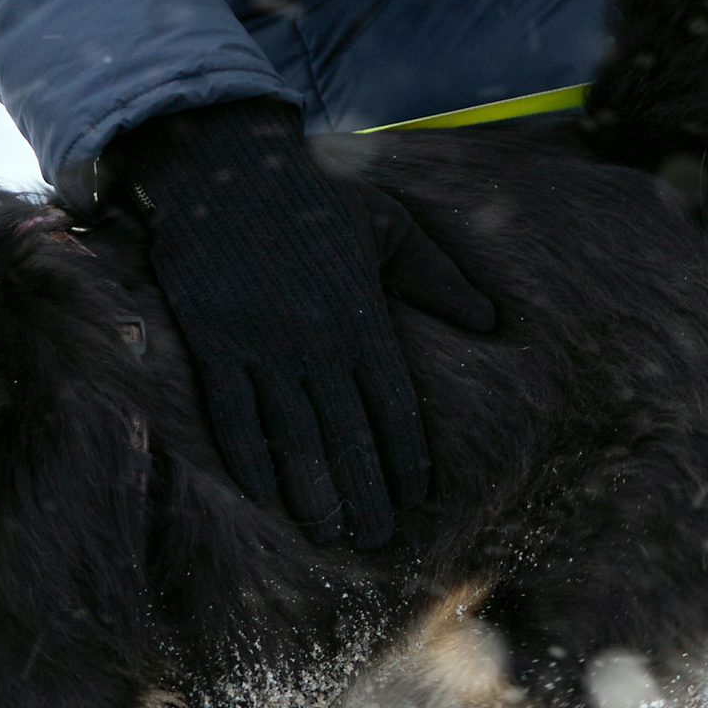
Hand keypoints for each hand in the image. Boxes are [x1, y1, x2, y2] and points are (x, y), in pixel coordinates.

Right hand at [114, 99, 495, 547]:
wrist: (227, 168)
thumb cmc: (317, 194)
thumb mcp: (390, 225)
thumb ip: (440, 277)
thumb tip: (492, 322)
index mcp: (362, 315)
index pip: (393, 405)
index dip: (406, 456)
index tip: (417, 495)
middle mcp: (316, 340)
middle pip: (347, 435)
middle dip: (365, 491)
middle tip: (377, 538)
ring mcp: (262, 345)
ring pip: (293, 436)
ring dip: (313, 492)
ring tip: (330, 534)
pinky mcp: (214, 343)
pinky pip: (233, 416)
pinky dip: (250, 460)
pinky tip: (266, 495)